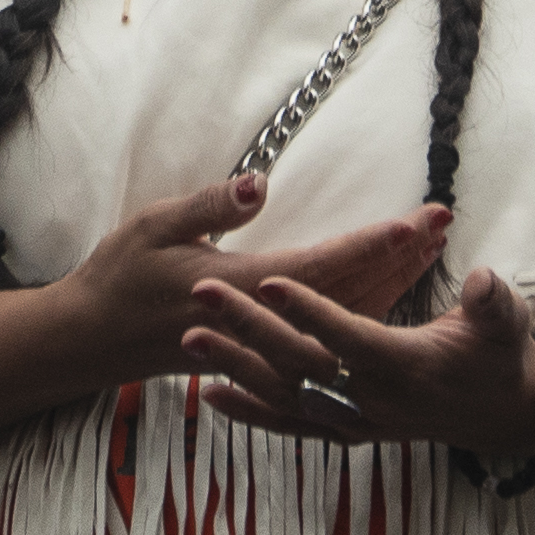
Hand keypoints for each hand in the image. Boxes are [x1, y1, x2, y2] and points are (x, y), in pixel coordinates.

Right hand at [60, 174, 451, 386]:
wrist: (92, 340)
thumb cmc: (120, 277)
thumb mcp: (155, 226)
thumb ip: (211, 207)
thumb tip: (260, 183)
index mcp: (242, 287)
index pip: (324, 267)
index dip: (372, 244)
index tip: (414, 223)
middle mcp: (264, 322)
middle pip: (349, 293)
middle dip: (400, 258)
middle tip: (442, 222)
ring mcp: (266, 342)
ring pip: (345, 318)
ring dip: (392, 283)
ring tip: (431, 250)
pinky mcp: (263, 351)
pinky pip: (328, 334)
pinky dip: (365, 309)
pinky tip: (391, 292)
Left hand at [181, 254, 534, 462]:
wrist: (502, 412)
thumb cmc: (501, 354)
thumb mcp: (507, 322)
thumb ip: (492, 301)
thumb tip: (481, 280)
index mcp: (408, 366)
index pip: (348, 337)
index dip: (310, 312)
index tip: (270, 281)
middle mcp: (374, 401)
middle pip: (300, 365)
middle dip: (248, 328)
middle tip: (202, 291)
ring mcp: (357, 421)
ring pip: (285, 397)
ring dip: (236, 368)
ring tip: (190, 337)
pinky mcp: (347, 431)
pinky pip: (290, 426)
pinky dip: (249, 412)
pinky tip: (209, 395)